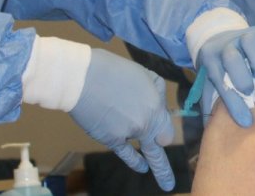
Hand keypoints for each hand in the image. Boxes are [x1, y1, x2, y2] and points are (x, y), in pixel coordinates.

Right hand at [68, 49, 175, 190]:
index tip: (163, 132)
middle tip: (172, 177)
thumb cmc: (114, 71)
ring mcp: (127, 134)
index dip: (165, 129)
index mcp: (154, 107)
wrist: (83, 79)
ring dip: (157, 167)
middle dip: (163, 150)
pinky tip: (143, 168)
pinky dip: (136, 162)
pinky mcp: (110, 139)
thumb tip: (160, 108)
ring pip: (145, 149)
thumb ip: (158, 93)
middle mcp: (144, 124)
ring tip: (167, 184)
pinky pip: (127, 154)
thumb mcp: (145, 75)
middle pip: (162, 142)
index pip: (168, 128)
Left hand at [197, 23, 254, 127]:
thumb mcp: (208, 83)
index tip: (246, 121)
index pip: (219, 80)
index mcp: (211, 61)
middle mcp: (225, 47)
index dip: (232, 102)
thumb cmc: (217, 67)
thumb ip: (210, 102)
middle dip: (241, 78)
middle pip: (231, 57)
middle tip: (250, 90)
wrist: (215, 36)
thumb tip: (213, 126)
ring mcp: (242, 36)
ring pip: (249, 40)